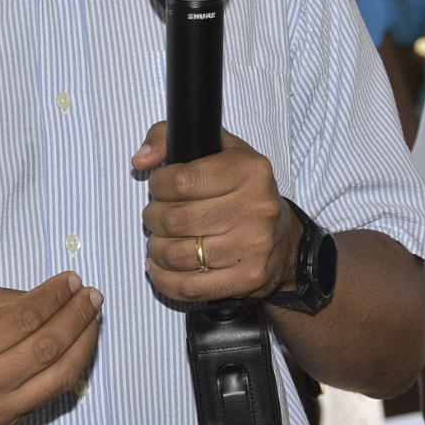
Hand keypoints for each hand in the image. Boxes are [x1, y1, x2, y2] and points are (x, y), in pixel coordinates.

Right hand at [0, 271, 102, 424]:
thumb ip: (3, 298)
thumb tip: (52, 296)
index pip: (24, 318)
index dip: (55, 297)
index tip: (73, 280)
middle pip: (45, 348)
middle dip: (77, 317)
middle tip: (92, 296)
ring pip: (56, 378)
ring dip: (84, 345)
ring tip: (93, 319)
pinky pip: (47, 397)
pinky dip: (69, 370)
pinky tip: (77, 347)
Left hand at [134, 122, 299, 302]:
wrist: (282, 238)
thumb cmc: (242, 190)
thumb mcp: (217, 149)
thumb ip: (171, 138)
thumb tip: (142, 160)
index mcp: (250, 170)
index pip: (183, 180)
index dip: (159, 185)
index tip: (159, 187)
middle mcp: (256, 207)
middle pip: (176, 219)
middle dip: (153, 218)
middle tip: (156, 216)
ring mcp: (253, 246)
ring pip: (178, 254)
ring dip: (156, 248)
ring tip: (159, 240)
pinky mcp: (247, 278)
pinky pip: (189, 286)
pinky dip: (164, 279)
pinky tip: (160, 267)